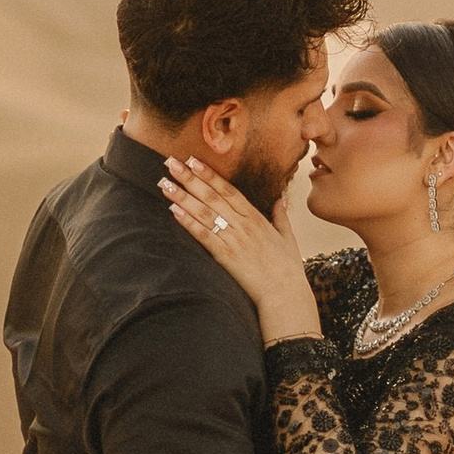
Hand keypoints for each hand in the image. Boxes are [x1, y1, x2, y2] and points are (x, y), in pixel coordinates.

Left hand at [160, 157, 321, 343]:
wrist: (285, 293)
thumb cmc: (287, 268)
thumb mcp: (288, 237)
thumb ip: (281, 216)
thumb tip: (280, 199)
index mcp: (257, 218)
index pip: (229, 190)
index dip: (210, 175)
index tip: (194, 161)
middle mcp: (244, 224)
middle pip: (212, 196)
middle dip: (190, 178)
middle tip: (171, 163)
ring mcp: (234, 239)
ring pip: (204, 212)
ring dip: (182, 196)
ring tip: (165, 183)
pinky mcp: (226, 256)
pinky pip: (203, 235)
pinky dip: (188, 222)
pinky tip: (173, 210)